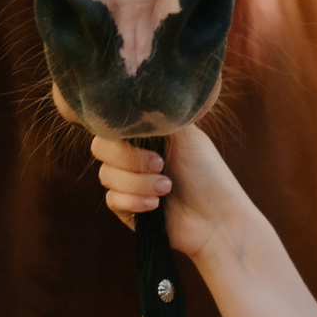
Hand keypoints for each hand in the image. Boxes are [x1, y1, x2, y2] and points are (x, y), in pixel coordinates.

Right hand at [89, 126, 253, 261]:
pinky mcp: (126, 208)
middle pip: (100, 148)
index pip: (112, 123)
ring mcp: (128, 182)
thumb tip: (136, 97)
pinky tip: (156, 206)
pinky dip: (134, 201)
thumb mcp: (185, 133)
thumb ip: (157, 113)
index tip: (148, 139)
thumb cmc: (206, 172)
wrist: (216, 218)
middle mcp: (133, 155)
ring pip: (106, 175)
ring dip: (138, 183)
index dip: (121, 131)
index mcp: (145, 133)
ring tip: (167, 188)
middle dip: (130, 158)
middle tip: (162, 164)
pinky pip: (112, 199)